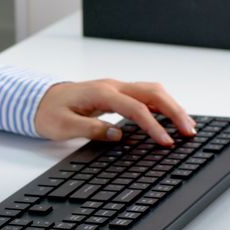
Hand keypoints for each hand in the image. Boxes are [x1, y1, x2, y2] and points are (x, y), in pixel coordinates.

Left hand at [34, 79, 195, 145]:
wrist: (40, 100)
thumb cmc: (50, 112)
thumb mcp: (64, 126)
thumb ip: (91, 129)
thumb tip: (117, 134)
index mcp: (101, 93)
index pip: (135, 108)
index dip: (153, 126)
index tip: (166, 142)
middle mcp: (113, 86)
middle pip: (152, 93)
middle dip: (174, 111)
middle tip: (189, 131)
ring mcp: (117, 87)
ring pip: (153, 91)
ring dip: (172, 106)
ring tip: (187, 126)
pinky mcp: (118, 93)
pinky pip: (146, 95)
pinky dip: (162, 105)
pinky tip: (171, 118)